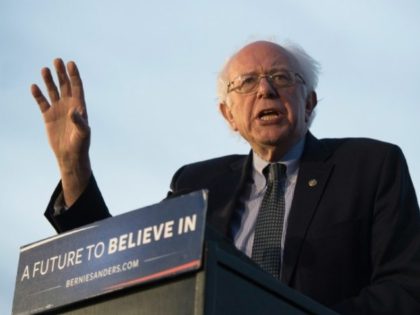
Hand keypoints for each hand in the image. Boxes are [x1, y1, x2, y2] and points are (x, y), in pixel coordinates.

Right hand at [32, 59, 91, 205]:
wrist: (70, 155)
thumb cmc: (81, 144)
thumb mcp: (83, 133)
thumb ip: (80, 121)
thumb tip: (73, 111)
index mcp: (80, 107)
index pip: (77, 87)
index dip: (74, 75)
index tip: (71, 63)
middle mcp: (69, 105)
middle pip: (65, 85)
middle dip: (61, 73)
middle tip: (57, 60)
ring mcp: (58, 110)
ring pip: (53, 91)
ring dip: (49, 80)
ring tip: (45, 69)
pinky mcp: (48, 117)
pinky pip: (42, 103)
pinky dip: (38, 95)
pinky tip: (34, 86)